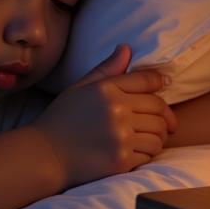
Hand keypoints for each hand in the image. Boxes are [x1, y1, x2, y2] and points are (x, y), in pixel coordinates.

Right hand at [34, 43, 176, 187]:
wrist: (45, 156)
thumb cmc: (61, 120)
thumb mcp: (80, 88)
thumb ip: (106, 69)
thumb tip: (127, 48)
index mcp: (106, 89)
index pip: (146, 80)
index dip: (159, 81)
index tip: (164, 84)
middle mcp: (116, 110)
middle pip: (158, 107)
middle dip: (164, 114)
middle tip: (164, 121)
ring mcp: (120, 136)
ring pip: (159, 133)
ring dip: (159, 135)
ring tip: (149, 137)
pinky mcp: (121, 160)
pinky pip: (150, 153)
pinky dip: (148, 153)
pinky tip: (137, 151)